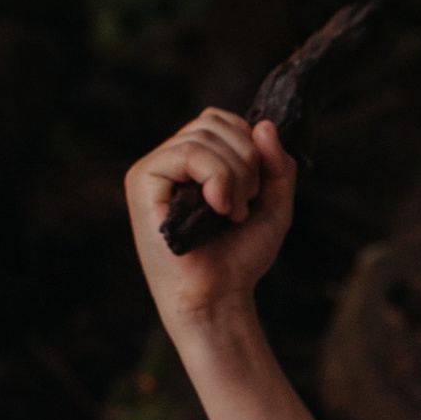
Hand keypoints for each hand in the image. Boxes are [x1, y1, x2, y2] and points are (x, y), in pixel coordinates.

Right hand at [123, 110, 293, 341]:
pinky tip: (220, 208)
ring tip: (232, 213)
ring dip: (235, 175)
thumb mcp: (273, 206)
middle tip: (245, 206)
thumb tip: (265, 124)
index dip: (249, 144)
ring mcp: (153, 168)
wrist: (218, 299)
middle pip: (213, 122)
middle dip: (246, 161)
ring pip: (204, 136)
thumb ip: (277, 165)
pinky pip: (187, 153)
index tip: (256, 190)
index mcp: (193, 160)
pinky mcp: (142, 181)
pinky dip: (217, 178)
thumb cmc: (238, 258)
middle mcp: (169, 159)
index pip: (221, 120)